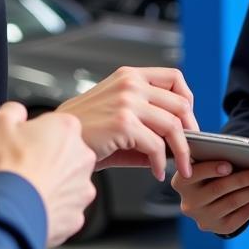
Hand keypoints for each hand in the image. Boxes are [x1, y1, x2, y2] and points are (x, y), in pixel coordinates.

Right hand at [0, 101, 96, 247]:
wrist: (10, 210)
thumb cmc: (7, 167)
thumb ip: (12, 110)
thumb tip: (16, 112)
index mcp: (67, 128)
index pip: (56, 125)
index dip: (37, 135)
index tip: (24, 144)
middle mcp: (82, 156)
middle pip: (66, 153)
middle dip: (48, 159)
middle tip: (24, 166)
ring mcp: (82, 186)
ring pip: (67, 182)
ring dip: (51, 184)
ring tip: (27, 188)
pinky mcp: (77, 214)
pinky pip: (64, 208)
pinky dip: (50, 208)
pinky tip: (32, 206)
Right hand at [57, 66, 197, 180]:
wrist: (57, 139)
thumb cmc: (84, 129)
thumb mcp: (118, 114)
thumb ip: (147, 122)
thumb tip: (175, 143)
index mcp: (129, 76)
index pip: (174, 78)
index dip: (188, 100)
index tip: (189, 122)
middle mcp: (130, 83)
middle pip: (180, 104)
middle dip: (191, 131)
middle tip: (190, 151)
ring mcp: (127, 101)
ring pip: (173, 125)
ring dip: (182, 151)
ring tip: (180, 167)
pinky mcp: (123, 123)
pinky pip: (156, 146)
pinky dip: (160, 163)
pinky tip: (156, 172)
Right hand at [171, 160, 248, 235]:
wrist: (206, 198)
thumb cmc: (207, 172)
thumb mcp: (201, 162)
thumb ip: (207, 155)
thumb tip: (234, 151)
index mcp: (180, 182)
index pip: (194, 174)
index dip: (211, 169)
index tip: (229, 165)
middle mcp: (188, 203)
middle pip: (218, 189)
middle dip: (242, 179)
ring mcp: (202, 218)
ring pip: (231, 203)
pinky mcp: (217, 228)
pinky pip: (238, 218)